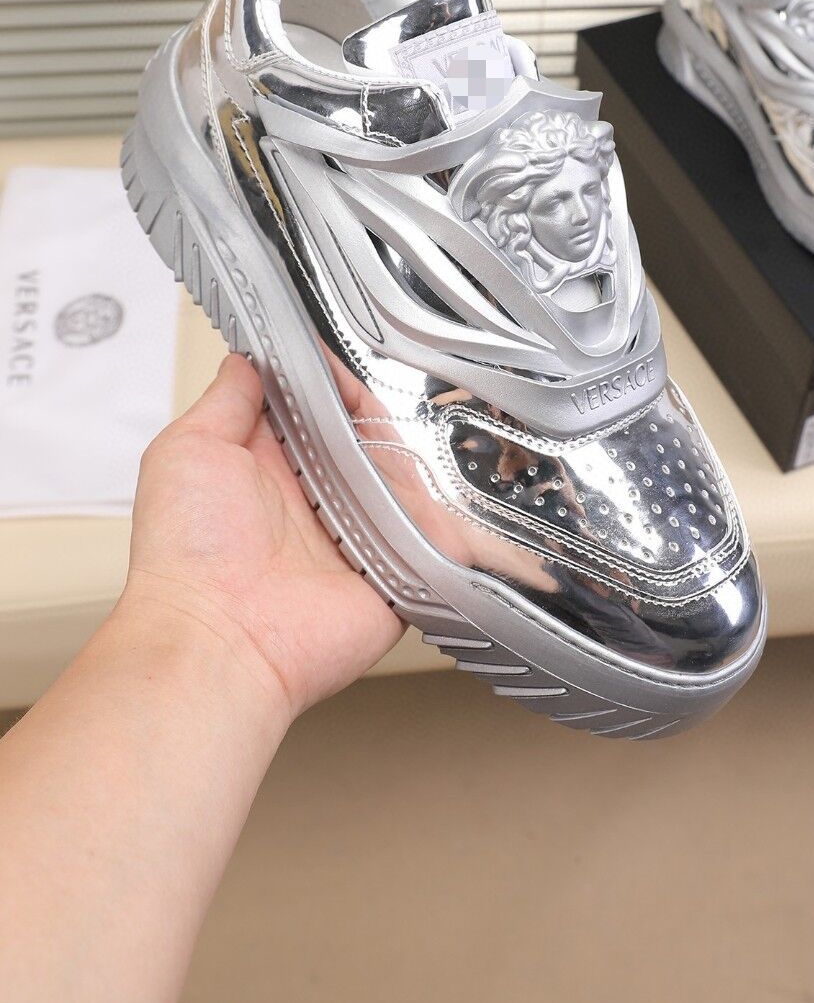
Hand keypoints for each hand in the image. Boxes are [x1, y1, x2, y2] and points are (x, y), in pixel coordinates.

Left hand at [124, 353, 403, 722]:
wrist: (218, 641)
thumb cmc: (188, 556)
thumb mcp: (188, 450)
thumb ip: (226, 400)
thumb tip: (248, 360)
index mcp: (272, 468)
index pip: (321, 410)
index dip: (335, 385)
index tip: (340, 364)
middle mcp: (316, 503)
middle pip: (371, 444)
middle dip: (378, 423)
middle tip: (371, 415)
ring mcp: (357, 542)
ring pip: (407, 486)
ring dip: (406, 469)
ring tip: (389, 467)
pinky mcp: (392, 580)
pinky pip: (433, 543)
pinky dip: (437, 525)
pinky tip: (423, 506)